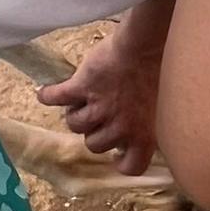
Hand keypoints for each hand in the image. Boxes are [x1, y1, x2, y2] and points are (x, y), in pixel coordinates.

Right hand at [36, 29, 162, 174]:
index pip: (131, 167)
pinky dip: (48, 96)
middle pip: (94, 145)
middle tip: (101, 112)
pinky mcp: (82, 88)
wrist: (147, 44)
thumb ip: (151, 121)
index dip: (121, 161)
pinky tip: (45, 93)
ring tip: (81, 100)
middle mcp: (120, 127)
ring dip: (76, 114)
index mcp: (144, 134)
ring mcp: (99, 109)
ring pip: (75, 125)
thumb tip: (144, 127)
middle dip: (95, 130)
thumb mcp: (164, 105)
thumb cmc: (161, 69)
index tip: (118, 152)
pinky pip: (57, 98)